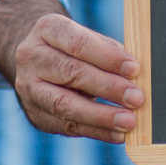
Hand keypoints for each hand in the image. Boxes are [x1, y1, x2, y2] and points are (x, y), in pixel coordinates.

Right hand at [0, 0, 143, 143]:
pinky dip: (96, 131)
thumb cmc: (73, 49)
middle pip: (71, 73)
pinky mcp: (36, 114)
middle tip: (136, 98)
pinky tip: (118, 134)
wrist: (36, 62)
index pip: (77, 43)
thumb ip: (110, 52)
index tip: (134, 69)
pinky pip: (67, 126)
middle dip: (107, 87)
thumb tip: (135, 74)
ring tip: (128, 121)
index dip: (107, 57)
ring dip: (100, 115)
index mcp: (47, 30)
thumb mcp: (87, 39)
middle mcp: (32, 57)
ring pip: (64, 104)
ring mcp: (29, 88)